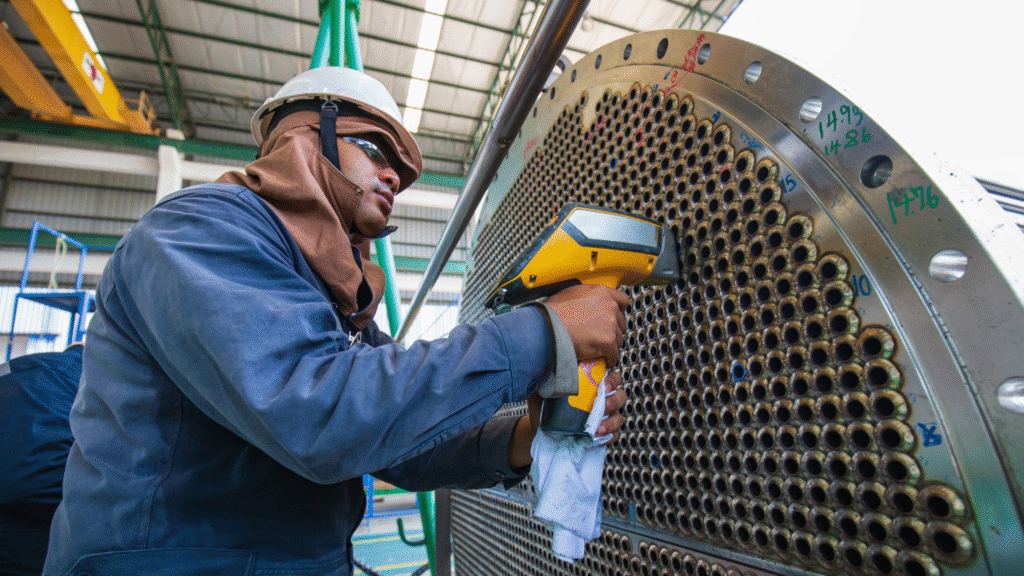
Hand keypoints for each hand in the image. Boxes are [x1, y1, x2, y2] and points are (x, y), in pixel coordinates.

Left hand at [508, 371, 626, 467]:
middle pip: (620, 395)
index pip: (611, 377)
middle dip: (614, 400)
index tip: (604, 382)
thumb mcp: (544, 387)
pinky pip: (613, 435)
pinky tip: (598, 437)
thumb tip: (546, 368)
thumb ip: (547, 376)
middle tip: (601, 404)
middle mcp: (601, 399)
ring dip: (611, 421)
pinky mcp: (601, 434)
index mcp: (593, 384)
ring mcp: (603, 417)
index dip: (612, 378)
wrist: (540, 427)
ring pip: (619, 416)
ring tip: (597, 428)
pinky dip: (609, 436)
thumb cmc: (544, 403)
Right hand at [544, 284, 627, 366]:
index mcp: (601, 292)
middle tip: (602, 335)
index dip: (618, 311)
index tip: (614, 317)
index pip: (622, 299)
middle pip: (621, 321)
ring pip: (619, 338)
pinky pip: (614, 354)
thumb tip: (588, 304)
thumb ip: (587, 296)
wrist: (547, 326)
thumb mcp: (571, 293)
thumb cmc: (552, 312)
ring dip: (610, 344)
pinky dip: (608, 358)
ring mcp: (610, 323)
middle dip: (613, 329)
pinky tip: (600, 358)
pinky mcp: (608, 340)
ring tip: (598, 348)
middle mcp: (609, 306)